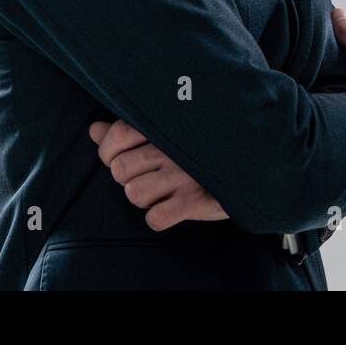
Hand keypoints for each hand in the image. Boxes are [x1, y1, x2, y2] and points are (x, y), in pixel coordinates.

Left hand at [88, 119, 227, 230]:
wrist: (251, 162)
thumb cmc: (199, 149)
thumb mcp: (165, 134)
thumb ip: (126, 132)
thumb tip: (94, 130)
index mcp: (165, 126)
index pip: (117, 135)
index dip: (109, 152)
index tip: (119, 157)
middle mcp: (173, 148)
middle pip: (120, 170)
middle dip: (129, 178)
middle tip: (150, 175)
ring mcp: (184, 174)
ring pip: (134, 194)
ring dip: (145, 198)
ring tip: (163, 191)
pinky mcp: (196, 200)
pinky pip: (155, 218)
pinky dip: (159, 217)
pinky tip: (172, 207)